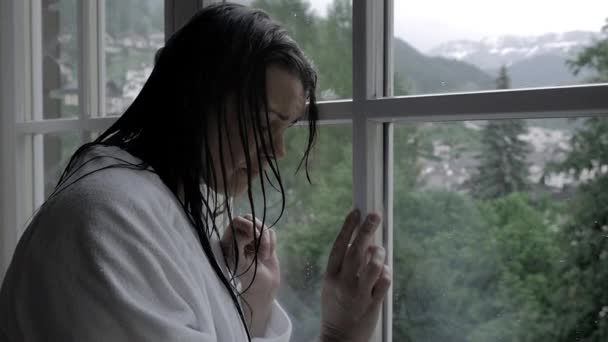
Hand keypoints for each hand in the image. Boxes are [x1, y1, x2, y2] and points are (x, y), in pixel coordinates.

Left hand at [220, 214, 279, 336]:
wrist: (264, 286)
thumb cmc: (247, 275)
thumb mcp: (238, 259)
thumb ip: (239, 242)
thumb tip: (249, 231)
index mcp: (229, 240)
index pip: (236, 222)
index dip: (246, 228)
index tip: (250, 240)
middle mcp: (240, 236)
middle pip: (249, 218)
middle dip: (258, 230)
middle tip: (260, 242)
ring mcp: (254, 238)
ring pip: (262, 224)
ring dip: (266, 240)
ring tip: (264, 255)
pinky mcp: (266, 241)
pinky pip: (272, 232)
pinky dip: (272, 243)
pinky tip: (268, 255)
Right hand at [319, 210, 391, 341]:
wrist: (339, 338)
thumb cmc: (336, 308)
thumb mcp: (331, 285)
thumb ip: (343, 267)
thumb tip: (362, 244)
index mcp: (330, 277)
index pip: (339, 247)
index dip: (348, 228)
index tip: (356, 213)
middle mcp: (343, 283)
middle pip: (356, 251)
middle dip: (366, 230)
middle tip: (374, 216)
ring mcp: (358, 294)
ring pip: (373, 265)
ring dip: (379, 254)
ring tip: (379, 251)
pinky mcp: (372, 304)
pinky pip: (384, 281)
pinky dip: (387, 272)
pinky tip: (384, 272)